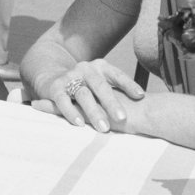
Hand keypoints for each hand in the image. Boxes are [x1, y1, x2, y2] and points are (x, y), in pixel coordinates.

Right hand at [30, 59, 144, 131]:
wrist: (50, 76)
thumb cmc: (84, 84)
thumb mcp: (100, 83)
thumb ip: (117, 90)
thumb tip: (144, 103)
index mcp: (100, 67)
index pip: (117, 75)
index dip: (129, 85)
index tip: (141, 96)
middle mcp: (86, 69)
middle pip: (101, 86)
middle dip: (112, 103)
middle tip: (123, 118)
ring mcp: (70, 77)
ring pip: (84, 95)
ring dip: (94, 112)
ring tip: (103, 127)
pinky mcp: (55, 88)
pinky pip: (63, 101)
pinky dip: (71, 112)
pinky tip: (79, 123)